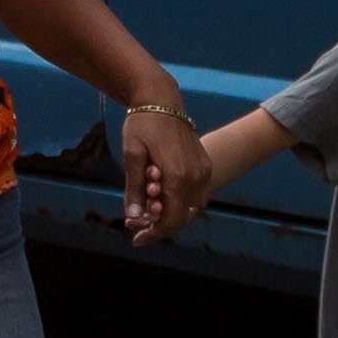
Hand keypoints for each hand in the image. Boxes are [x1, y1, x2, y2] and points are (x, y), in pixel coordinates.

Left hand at [115, 102, 202, 243]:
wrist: (161, 98)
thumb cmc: (143, 124)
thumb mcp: (132, 155)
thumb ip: (133, 189)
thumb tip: (132, 217)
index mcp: (177, 176)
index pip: (171, 220)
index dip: (154, 234)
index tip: (136, 239)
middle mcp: (196, 176)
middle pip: (183, 218)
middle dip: (161, 226)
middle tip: (138, 226)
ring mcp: (203, 170)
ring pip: (192, 208)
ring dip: (172, 214)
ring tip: (149, 208)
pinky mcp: (205, 164)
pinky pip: (198, 195)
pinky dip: (182, 202)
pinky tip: (162, 196)